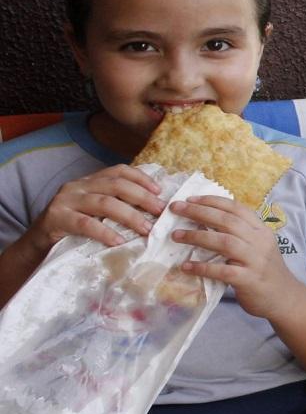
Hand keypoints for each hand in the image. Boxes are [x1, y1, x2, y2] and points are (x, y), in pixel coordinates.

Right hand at [26, 164, 164, 254]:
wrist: (36, 242)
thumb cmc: (72, 227)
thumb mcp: (94, 211)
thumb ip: (115, 205)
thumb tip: (152, 211)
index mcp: (89, 181)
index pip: (119, 171)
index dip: (141, 178)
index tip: (160, 191)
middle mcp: (78, 186)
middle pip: (116, 185)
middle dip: (142, 197)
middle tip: (160, 211)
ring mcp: (66, 200)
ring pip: (104, 203)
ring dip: (129, 216)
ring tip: (146, 229)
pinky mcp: (56, 218)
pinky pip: (85, 224)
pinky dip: (105, 232)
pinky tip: (119, 241)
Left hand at [169, 196, 301, 320]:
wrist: (284, 298)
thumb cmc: (265, 271)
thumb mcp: (257, 247)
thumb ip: (238, 235)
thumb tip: (204, 223)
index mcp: (261, 230)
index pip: (236, 208)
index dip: (212, 201)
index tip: (190, 198)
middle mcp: (260, 242)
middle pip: (228, 221)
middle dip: (199, 212)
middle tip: (176, 209)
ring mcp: (256, 261)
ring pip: (225, 242)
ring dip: (197, 236)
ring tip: (176, 236)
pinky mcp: (249, 280)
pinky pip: (223, 271)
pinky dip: (203, 267)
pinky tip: (186, 266)